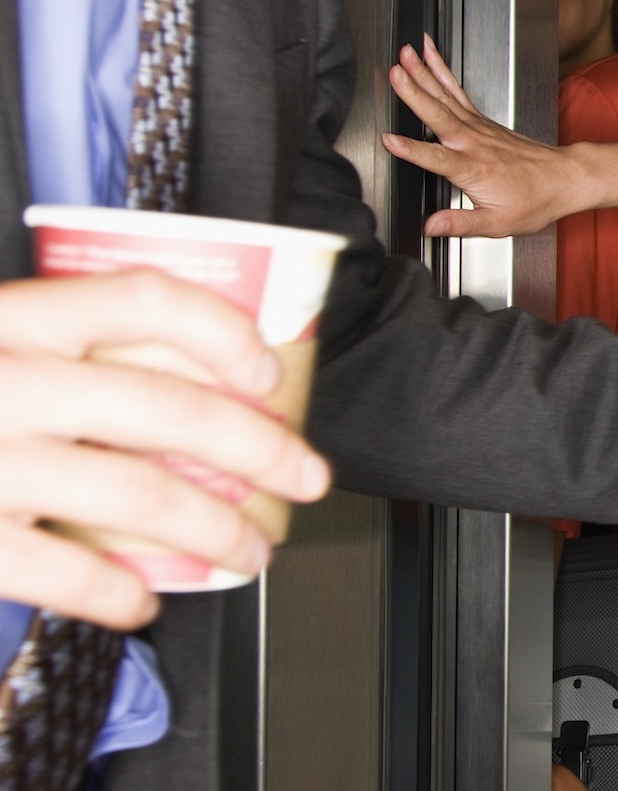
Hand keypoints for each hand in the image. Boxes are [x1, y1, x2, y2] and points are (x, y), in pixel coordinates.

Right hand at [0, 274, 332, 628]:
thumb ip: (48, 344)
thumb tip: (162, 372)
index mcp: (14, 319)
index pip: (146, 300)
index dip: (224, 332)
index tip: (268, 369)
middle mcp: (9, 380)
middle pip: (174, 409)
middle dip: (262, 449)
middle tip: (305, 476)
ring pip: (143, 496)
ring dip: (217, 528)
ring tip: (248, 547)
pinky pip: (67, 569)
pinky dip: (120, 592)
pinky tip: (143, 600)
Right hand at [381, 38, 580, 236]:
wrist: (565, 178)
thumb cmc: (535, 200)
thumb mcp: (498, 223)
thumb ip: (461, 223)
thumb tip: (431, 227)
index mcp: (474, 169)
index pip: (437, 158)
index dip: (412, 150)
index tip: (389, 139)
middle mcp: (474, 142)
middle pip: (439, 114)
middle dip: (415, 92)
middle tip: (396, 72)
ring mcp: (479, 127)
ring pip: (447, 96)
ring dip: (425, 72)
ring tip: (407, 51)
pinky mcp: (483, 120)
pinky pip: (457, 92)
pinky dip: (443, 72)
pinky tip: (430, 58)